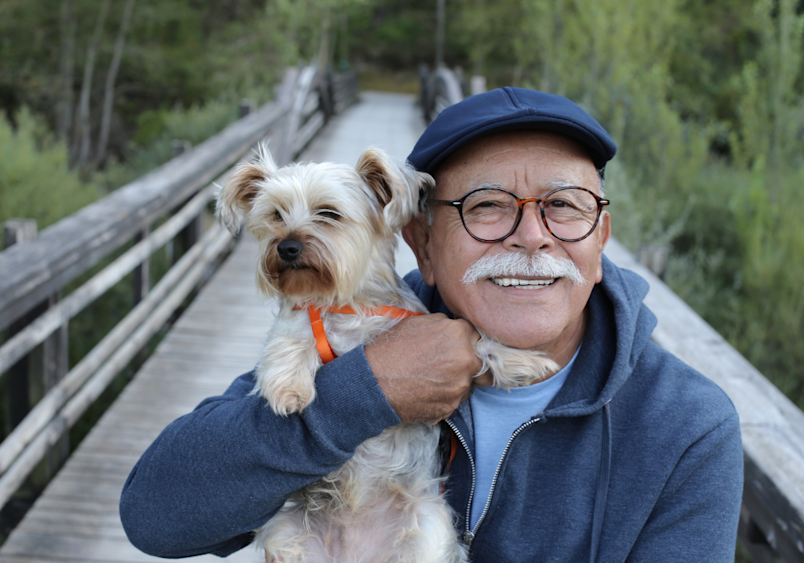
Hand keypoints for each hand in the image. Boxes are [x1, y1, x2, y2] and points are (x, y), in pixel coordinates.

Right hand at [365, 314, 482, 423]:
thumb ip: (443, 324)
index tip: (459, 345)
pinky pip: (456, 399)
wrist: (374, 382)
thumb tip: (453, 327)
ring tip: (435, 378)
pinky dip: (446, 396)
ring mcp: (461, 385)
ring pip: (470, 382)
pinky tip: (427, 391)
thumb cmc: (391, 350)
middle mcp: (466, 359)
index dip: (466, 341)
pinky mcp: (452, 406)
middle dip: (470, 361)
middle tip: (452, 364)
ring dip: (458, 380)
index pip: (477, 335)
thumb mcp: (417, 323)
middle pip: (481, 360)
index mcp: (459, 334)